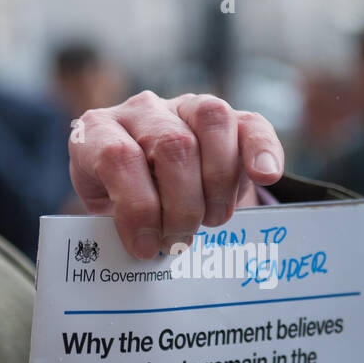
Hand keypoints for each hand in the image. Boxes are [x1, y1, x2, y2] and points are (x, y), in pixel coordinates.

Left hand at [69, 91, 283, 259]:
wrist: (138, 177)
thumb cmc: (117, 203)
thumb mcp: (103, 215)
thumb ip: (116, 227)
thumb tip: (144, 254)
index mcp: (98, 133)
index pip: (118, 157)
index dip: (137, 207)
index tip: (146, 247)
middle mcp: (140, 111)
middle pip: (172, 145)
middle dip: (182, 206)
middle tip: (180, 242)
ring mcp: (181, 107)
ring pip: (211, 121)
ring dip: (218, 181)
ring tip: (213, 221)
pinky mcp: (224, 117)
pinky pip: (249, 123)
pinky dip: (262, 149)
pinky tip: (265, 175)